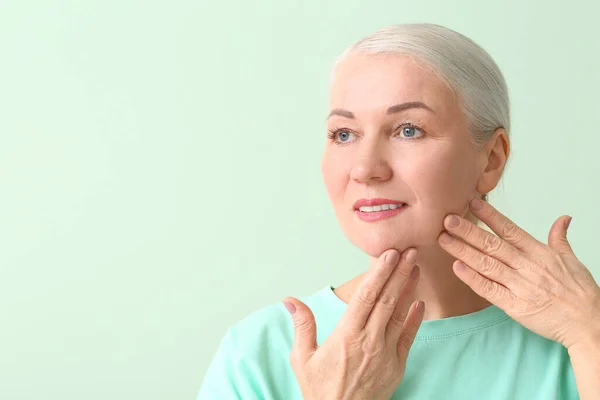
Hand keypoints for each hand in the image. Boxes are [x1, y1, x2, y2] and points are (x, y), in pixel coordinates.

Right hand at [283, 248, 423, 399]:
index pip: (366, 297)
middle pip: (387, 300)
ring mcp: (386, 354)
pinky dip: (415, 319)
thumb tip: (290, 299)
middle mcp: (369, 341)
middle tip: (409, 251)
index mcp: (346, 336)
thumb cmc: (320, 391)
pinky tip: (419, 303)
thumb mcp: (302, 358)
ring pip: (400, 314)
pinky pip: (408, 338)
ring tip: (416, 268)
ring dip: (409, 289)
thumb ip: (302, 325)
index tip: (389, 254)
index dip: (379, 273)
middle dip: (399, 273)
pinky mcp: (397, 367)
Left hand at [438, 197, 599, 349]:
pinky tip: (457, 267)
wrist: (588, 323)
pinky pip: (489, 289)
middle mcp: (527, 266)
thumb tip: (563, 218)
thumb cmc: (580, 293)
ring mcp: (519, 286)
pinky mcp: (514, 305)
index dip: (490, 215)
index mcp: (539, 253)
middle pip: (492, 244)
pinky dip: (472, 278)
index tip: (472, 203)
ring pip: (486, 264)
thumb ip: (559, 238)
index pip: (509, 229)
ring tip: (444, 238)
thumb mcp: (572, 260)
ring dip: (463, 250)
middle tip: (448, 219)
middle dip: (468, 230)